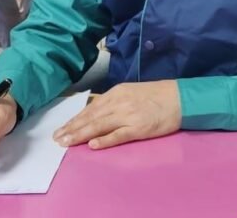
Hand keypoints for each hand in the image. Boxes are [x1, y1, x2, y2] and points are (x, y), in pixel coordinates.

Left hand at [53, 80, 180, 149]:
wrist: (180, 97)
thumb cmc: (157, 95)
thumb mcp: (131, 92)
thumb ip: (114, 101)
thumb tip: (96, 111)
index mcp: (117, 93)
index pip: (90, 108)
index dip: (75, 120)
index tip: (62, 129)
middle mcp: (119, 103)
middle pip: (91, 117)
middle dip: (72, 128)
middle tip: (57, 138)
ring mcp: (128, 115)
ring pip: (99, 125)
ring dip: (81, 134)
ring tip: (66, 142)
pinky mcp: (139, 127)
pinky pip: (118, 135)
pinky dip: (104, 140)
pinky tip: (92, 145)